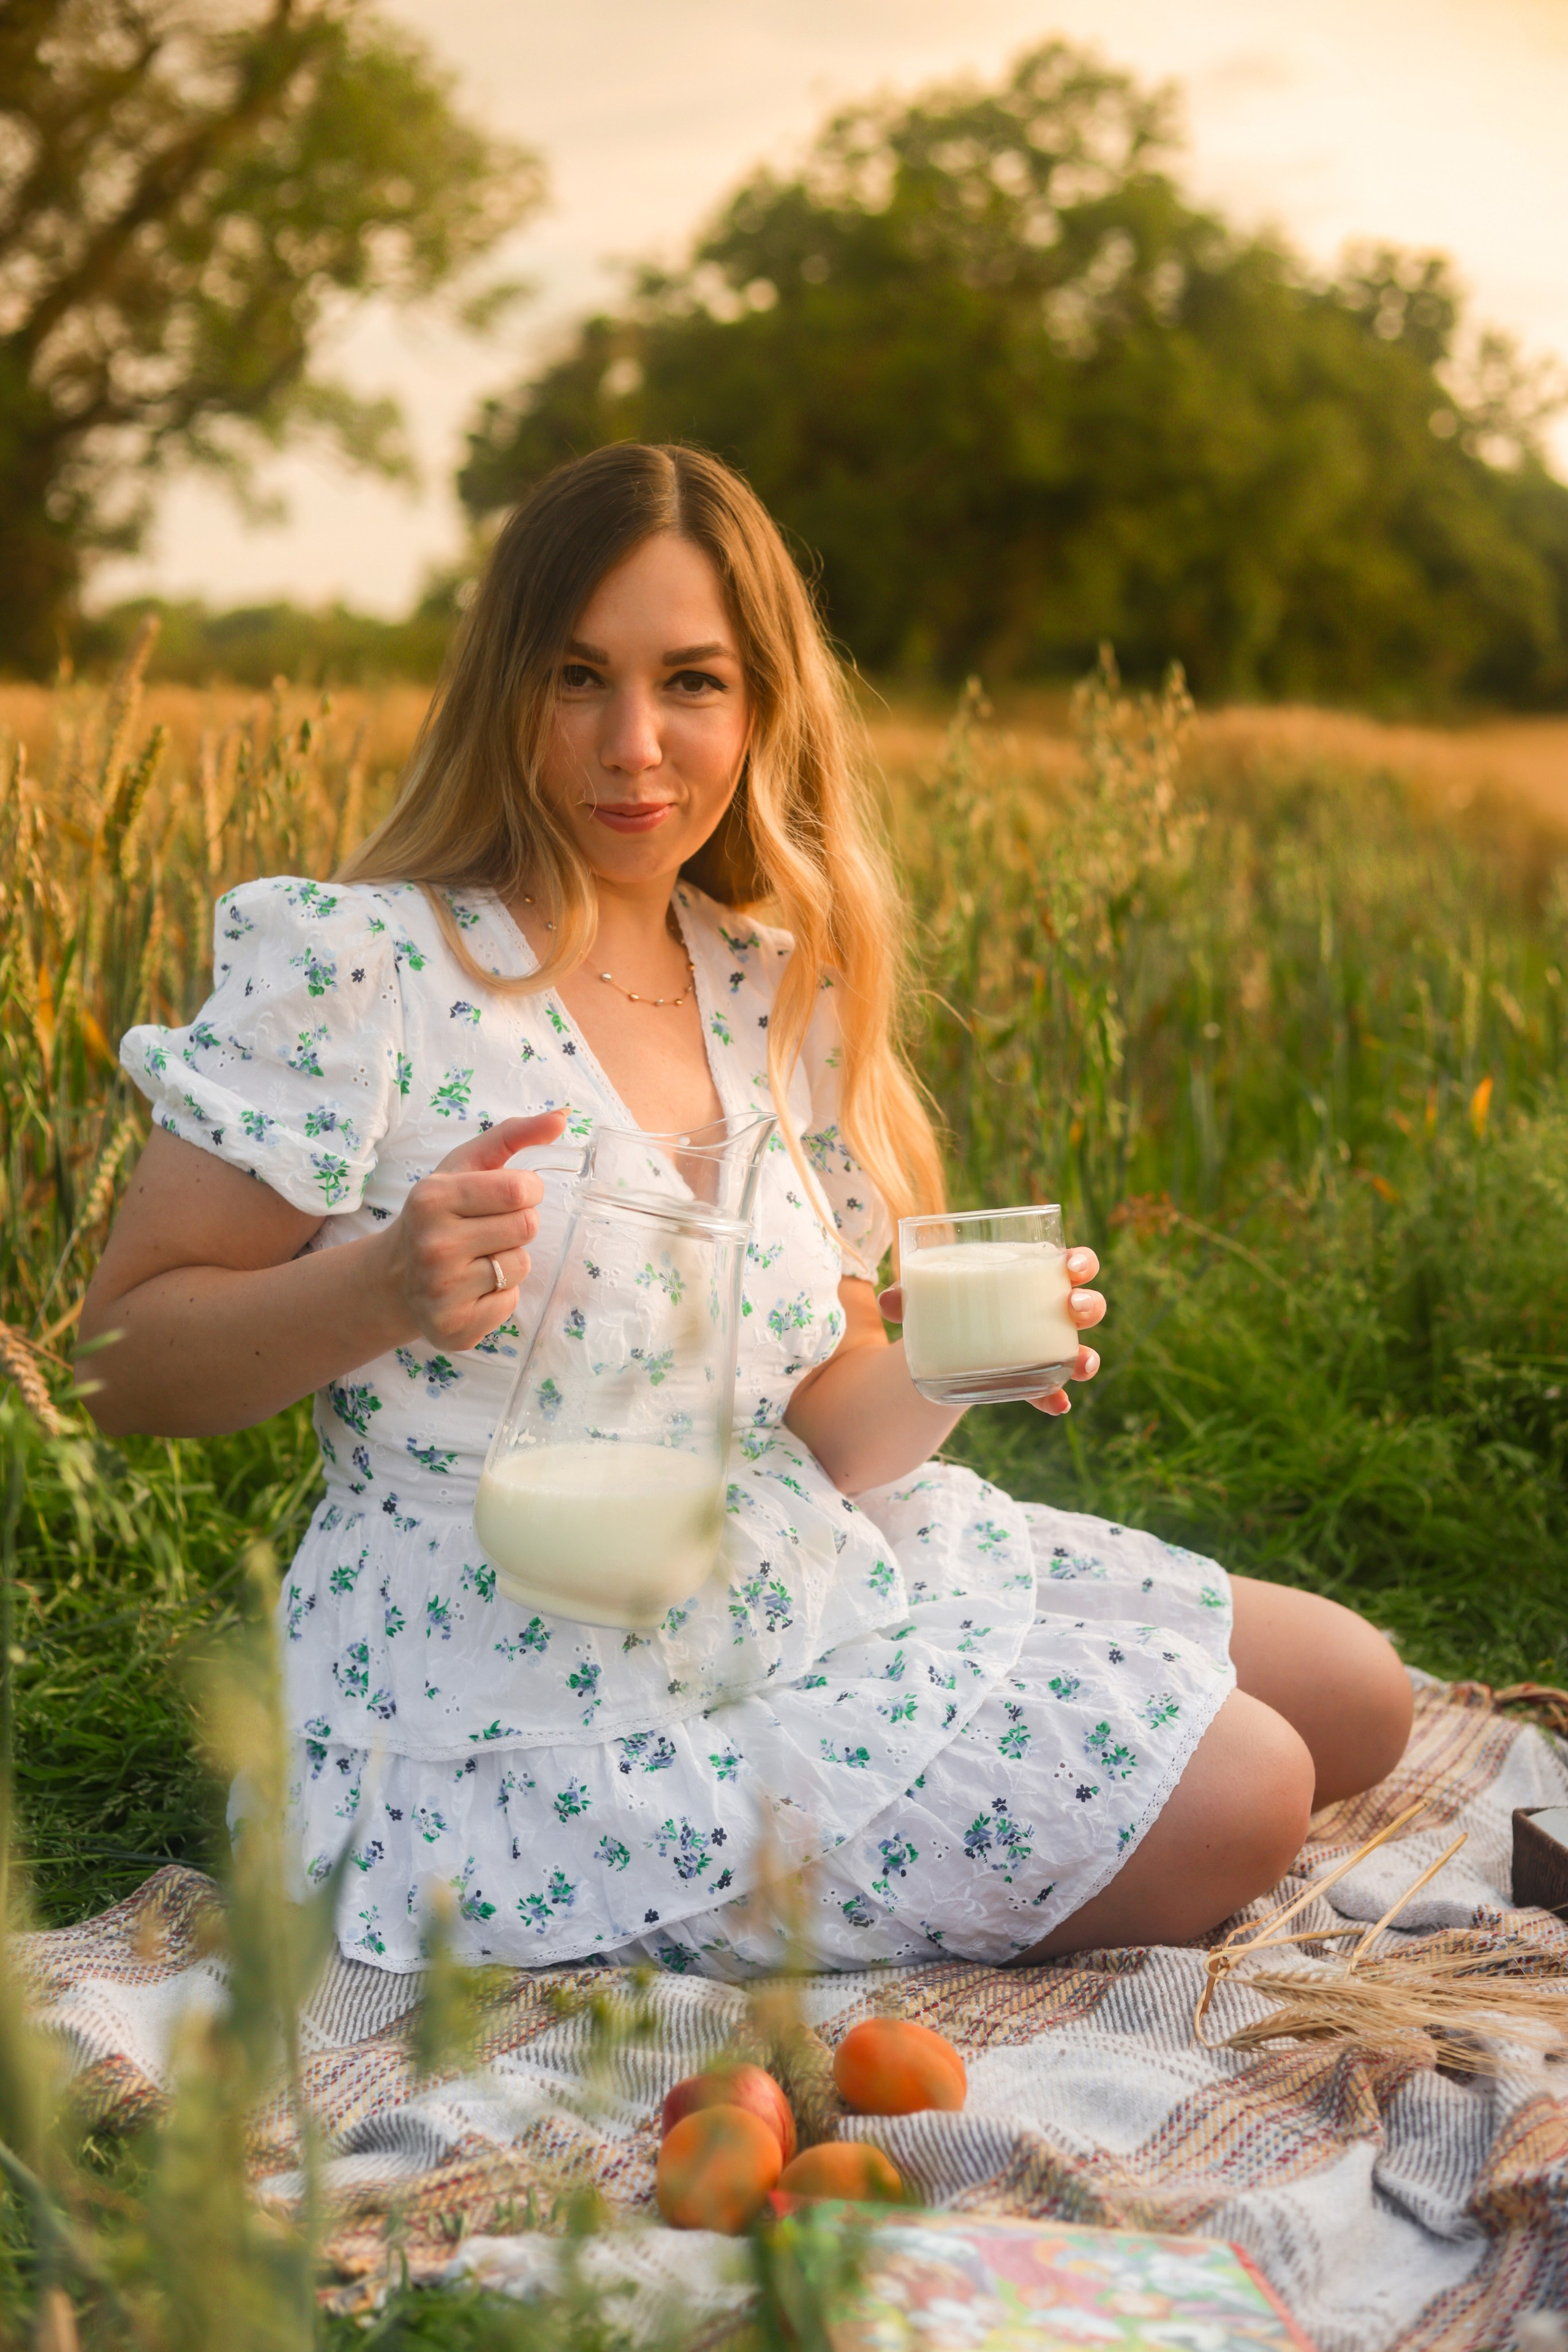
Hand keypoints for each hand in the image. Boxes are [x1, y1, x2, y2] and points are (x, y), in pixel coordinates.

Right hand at [375, 1110, 566, 1351]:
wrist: (393, 1277)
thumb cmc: (439, 1213)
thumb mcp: (467, 1165)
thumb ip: (514, 1134)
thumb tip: (563, 1116)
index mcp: (433, 1197)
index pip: (521, 1189)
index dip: (526, 1191)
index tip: (508, 1196)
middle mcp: (432, 1244)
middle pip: (527, 1228)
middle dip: (517, 1225)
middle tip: (487, 1229)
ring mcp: (440, 1291)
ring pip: (520, 1267)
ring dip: (508, 1261)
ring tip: (476, 1259)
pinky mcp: (451, 1328)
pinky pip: (509, 1304)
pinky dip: (498, 1296)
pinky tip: (470, 1288)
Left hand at [876, 1244, 1105, 1418]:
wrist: (946, 1344)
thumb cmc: (950, 1303)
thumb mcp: (930, 1295)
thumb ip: (908, 1295)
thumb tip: (890, 1301)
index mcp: (1035, 1277)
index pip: (1073, 1263)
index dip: (1082, 1262)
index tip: (1070, 1264)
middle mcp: (1050, 1312)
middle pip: (1087, 1304)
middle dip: (1090, 1305)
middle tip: (1072, 1306)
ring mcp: (1047, 1348)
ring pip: (1080, 1348)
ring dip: (1087, 1355)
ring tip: (1080, 1362)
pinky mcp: (1034, 1379)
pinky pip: (1052, 1389)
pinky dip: (1055, 1397)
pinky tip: (1057, 1406)